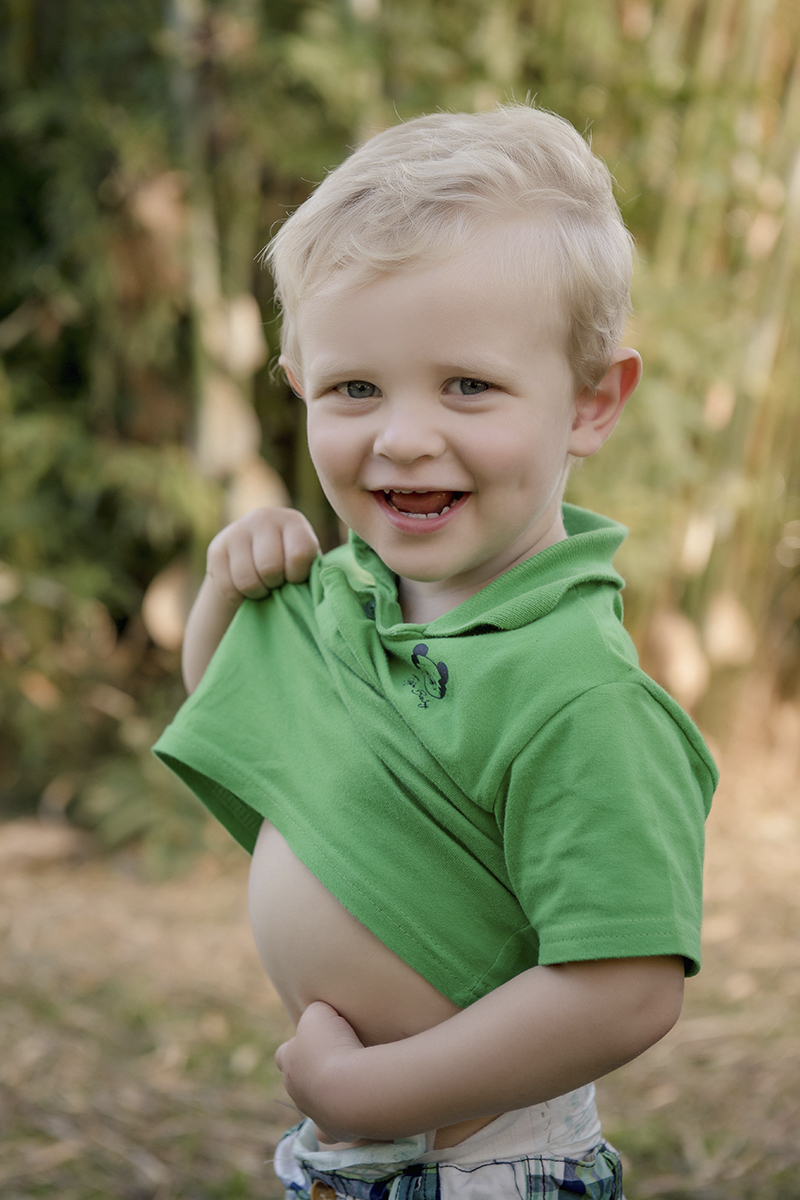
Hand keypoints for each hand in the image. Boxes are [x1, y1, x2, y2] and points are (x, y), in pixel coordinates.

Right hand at [206, 506, 319, 605]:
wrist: (252, 561)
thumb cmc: (290, 568)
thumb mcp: (307, 564)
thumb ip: (317, 573)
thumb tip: (330, 591)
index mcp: (293, 521)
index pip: (299, 554)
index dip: (297, 575)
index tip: (295, 577)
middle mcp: (264, 518)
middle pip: (270, 567)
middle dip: (275, 584)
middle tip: (276, 582)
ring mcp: (236, 530)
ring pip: (246, 579)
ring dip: (256, 592)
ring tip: (262, 586)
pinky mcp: (216, 548)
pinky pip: (227, 586)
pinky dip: (237, 596)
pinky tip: (244, 588)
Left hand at [276, 1001, 367, 1142]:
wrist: (348, 1086)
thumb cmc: (331, 1044)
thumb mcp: (319, 1012)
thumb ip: (316, 1013)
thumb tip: (320, 1017)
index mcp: (289, 1060)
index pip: (284, 1053)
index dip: (299, 1046)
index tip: (319, 1040)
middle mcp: (295, 1089)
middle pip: (297, 1080)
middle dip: (313, 1071)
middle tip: (337, 1060)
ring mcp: (312, 1112)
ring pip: (313, 1104)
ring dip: (327, 1094)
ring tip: (350, 1081)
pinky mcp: (331, 1130)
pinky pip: (327, 1132)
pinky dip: (335, 1124)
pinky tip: (347, 1115)